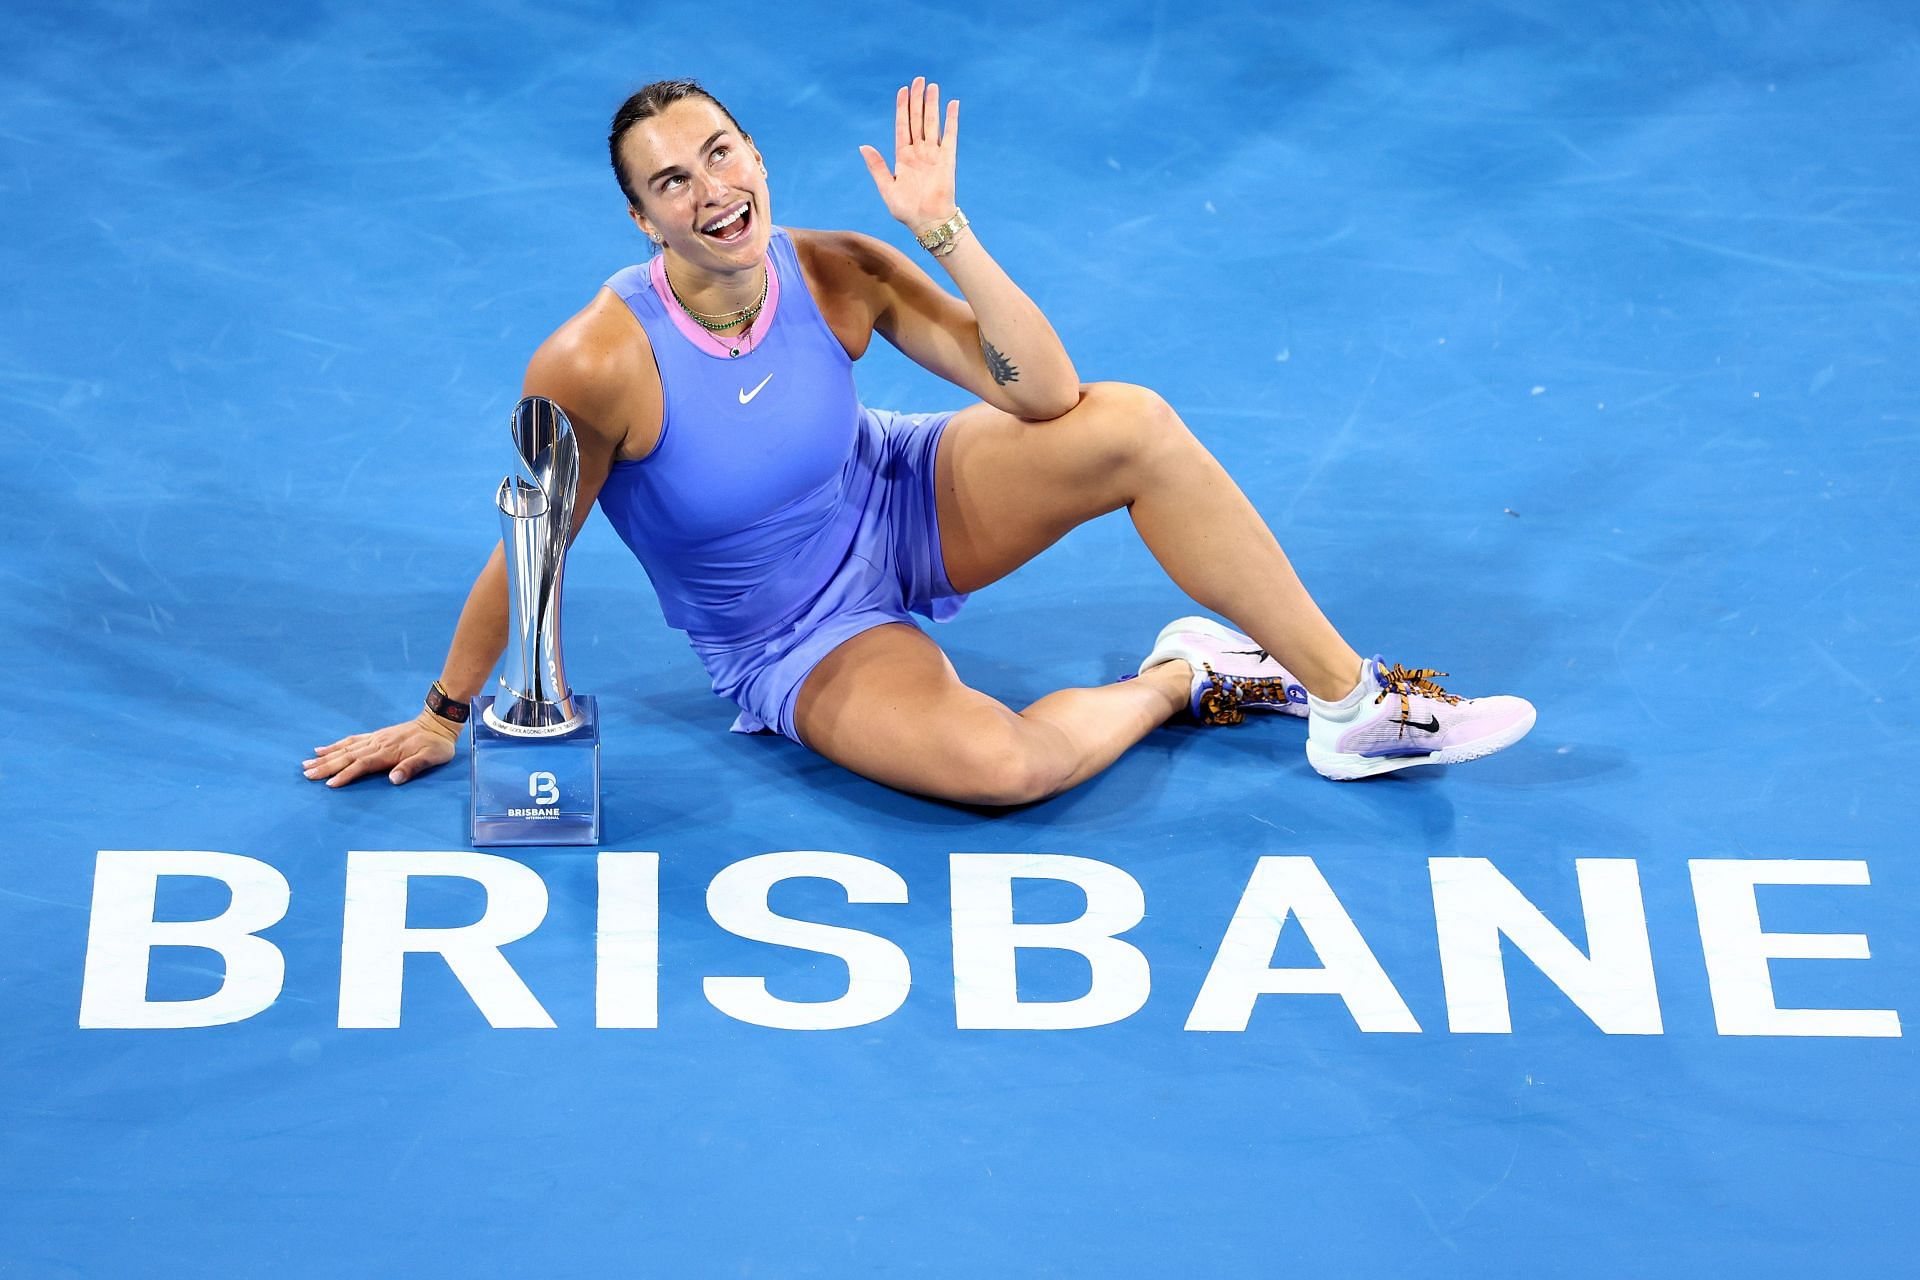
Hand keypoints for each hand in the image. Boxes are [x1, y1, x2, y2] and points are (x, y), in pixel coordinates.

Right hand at [304, 711, 457, 787]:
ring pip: (345, 748)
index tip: (329, 784)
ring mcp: (374, 739)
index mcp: (389, 752)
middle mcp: (377, 744)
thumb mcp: (432, 757)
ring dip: (325, 757)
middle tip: (307, 774)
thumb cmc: (436, 745)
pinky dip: (334, 745)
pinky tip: (321, 749)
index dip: (346, 774)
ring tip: (306, 763)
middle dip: (326, 766)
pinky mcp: (374, 736)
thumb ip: (413, 767)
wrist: (437, 723)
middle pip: (347, 756)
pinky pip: (350, 740)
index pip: (362, 765)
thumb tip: (395, 778)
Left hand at [859, 76, 958, 231]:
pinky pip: (950, 136)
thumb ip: (877, 166)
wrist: (928, 223)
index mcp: (903, 157)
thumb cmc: (906, 210)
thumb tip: (863, 146)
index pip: (902, 126)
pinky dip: (951, 120)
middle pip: (918, 120)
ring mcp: (934, 154)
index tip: (903, 90)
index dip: (903, 108)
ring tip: (933, 86)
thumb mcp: (886, 188)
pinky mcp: (947, 160)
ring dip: (932, 105)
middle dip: (918, 100)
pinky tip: (952, 104)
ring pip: (932, 123)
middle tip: (919, 79)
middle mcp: (919, 152)